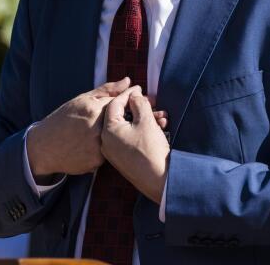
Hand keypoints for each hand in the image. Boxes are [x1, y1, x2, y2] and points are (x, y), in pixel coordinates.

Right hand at [27, 78, 130, 181]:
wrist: (44, 146)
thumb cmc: (64, 119)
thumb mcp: (82, 100)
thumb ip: (107, 90)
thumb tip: (128, 81)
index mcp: (94, 110)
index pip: (121, 102)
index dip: (124, 103)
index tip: (121, 106)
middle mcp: (97, 129)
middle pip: (121, 122)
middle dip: (121, 119)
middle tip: (107, 122)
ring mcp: (97, 147)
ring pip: (116, 138)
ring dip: (114, 135)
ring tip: (96, 133)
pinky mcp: (96, 162)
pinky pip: (109, 153)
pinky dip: (106, 148)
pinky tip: (93, 145)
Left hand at [101, 85, 170, 203]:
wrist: (159, 180)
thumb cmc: (151, 150)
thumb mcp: (146, 121)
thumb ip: (139, 103)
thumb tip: (134, 96)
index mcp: (108, 130)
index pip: (115, 104)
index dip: (129, 94)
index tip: (140, 88)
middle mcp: (107, 141)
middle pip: (121, 115)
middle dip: (138, 107)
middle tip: (152, 102)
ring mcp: (114, 151)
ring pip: (128, 127)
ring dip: (144, 119)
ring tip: (162, 117)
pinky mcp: (123, 158)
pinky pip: (130, 137)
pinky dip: (142, 130)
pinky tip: (158, 127)